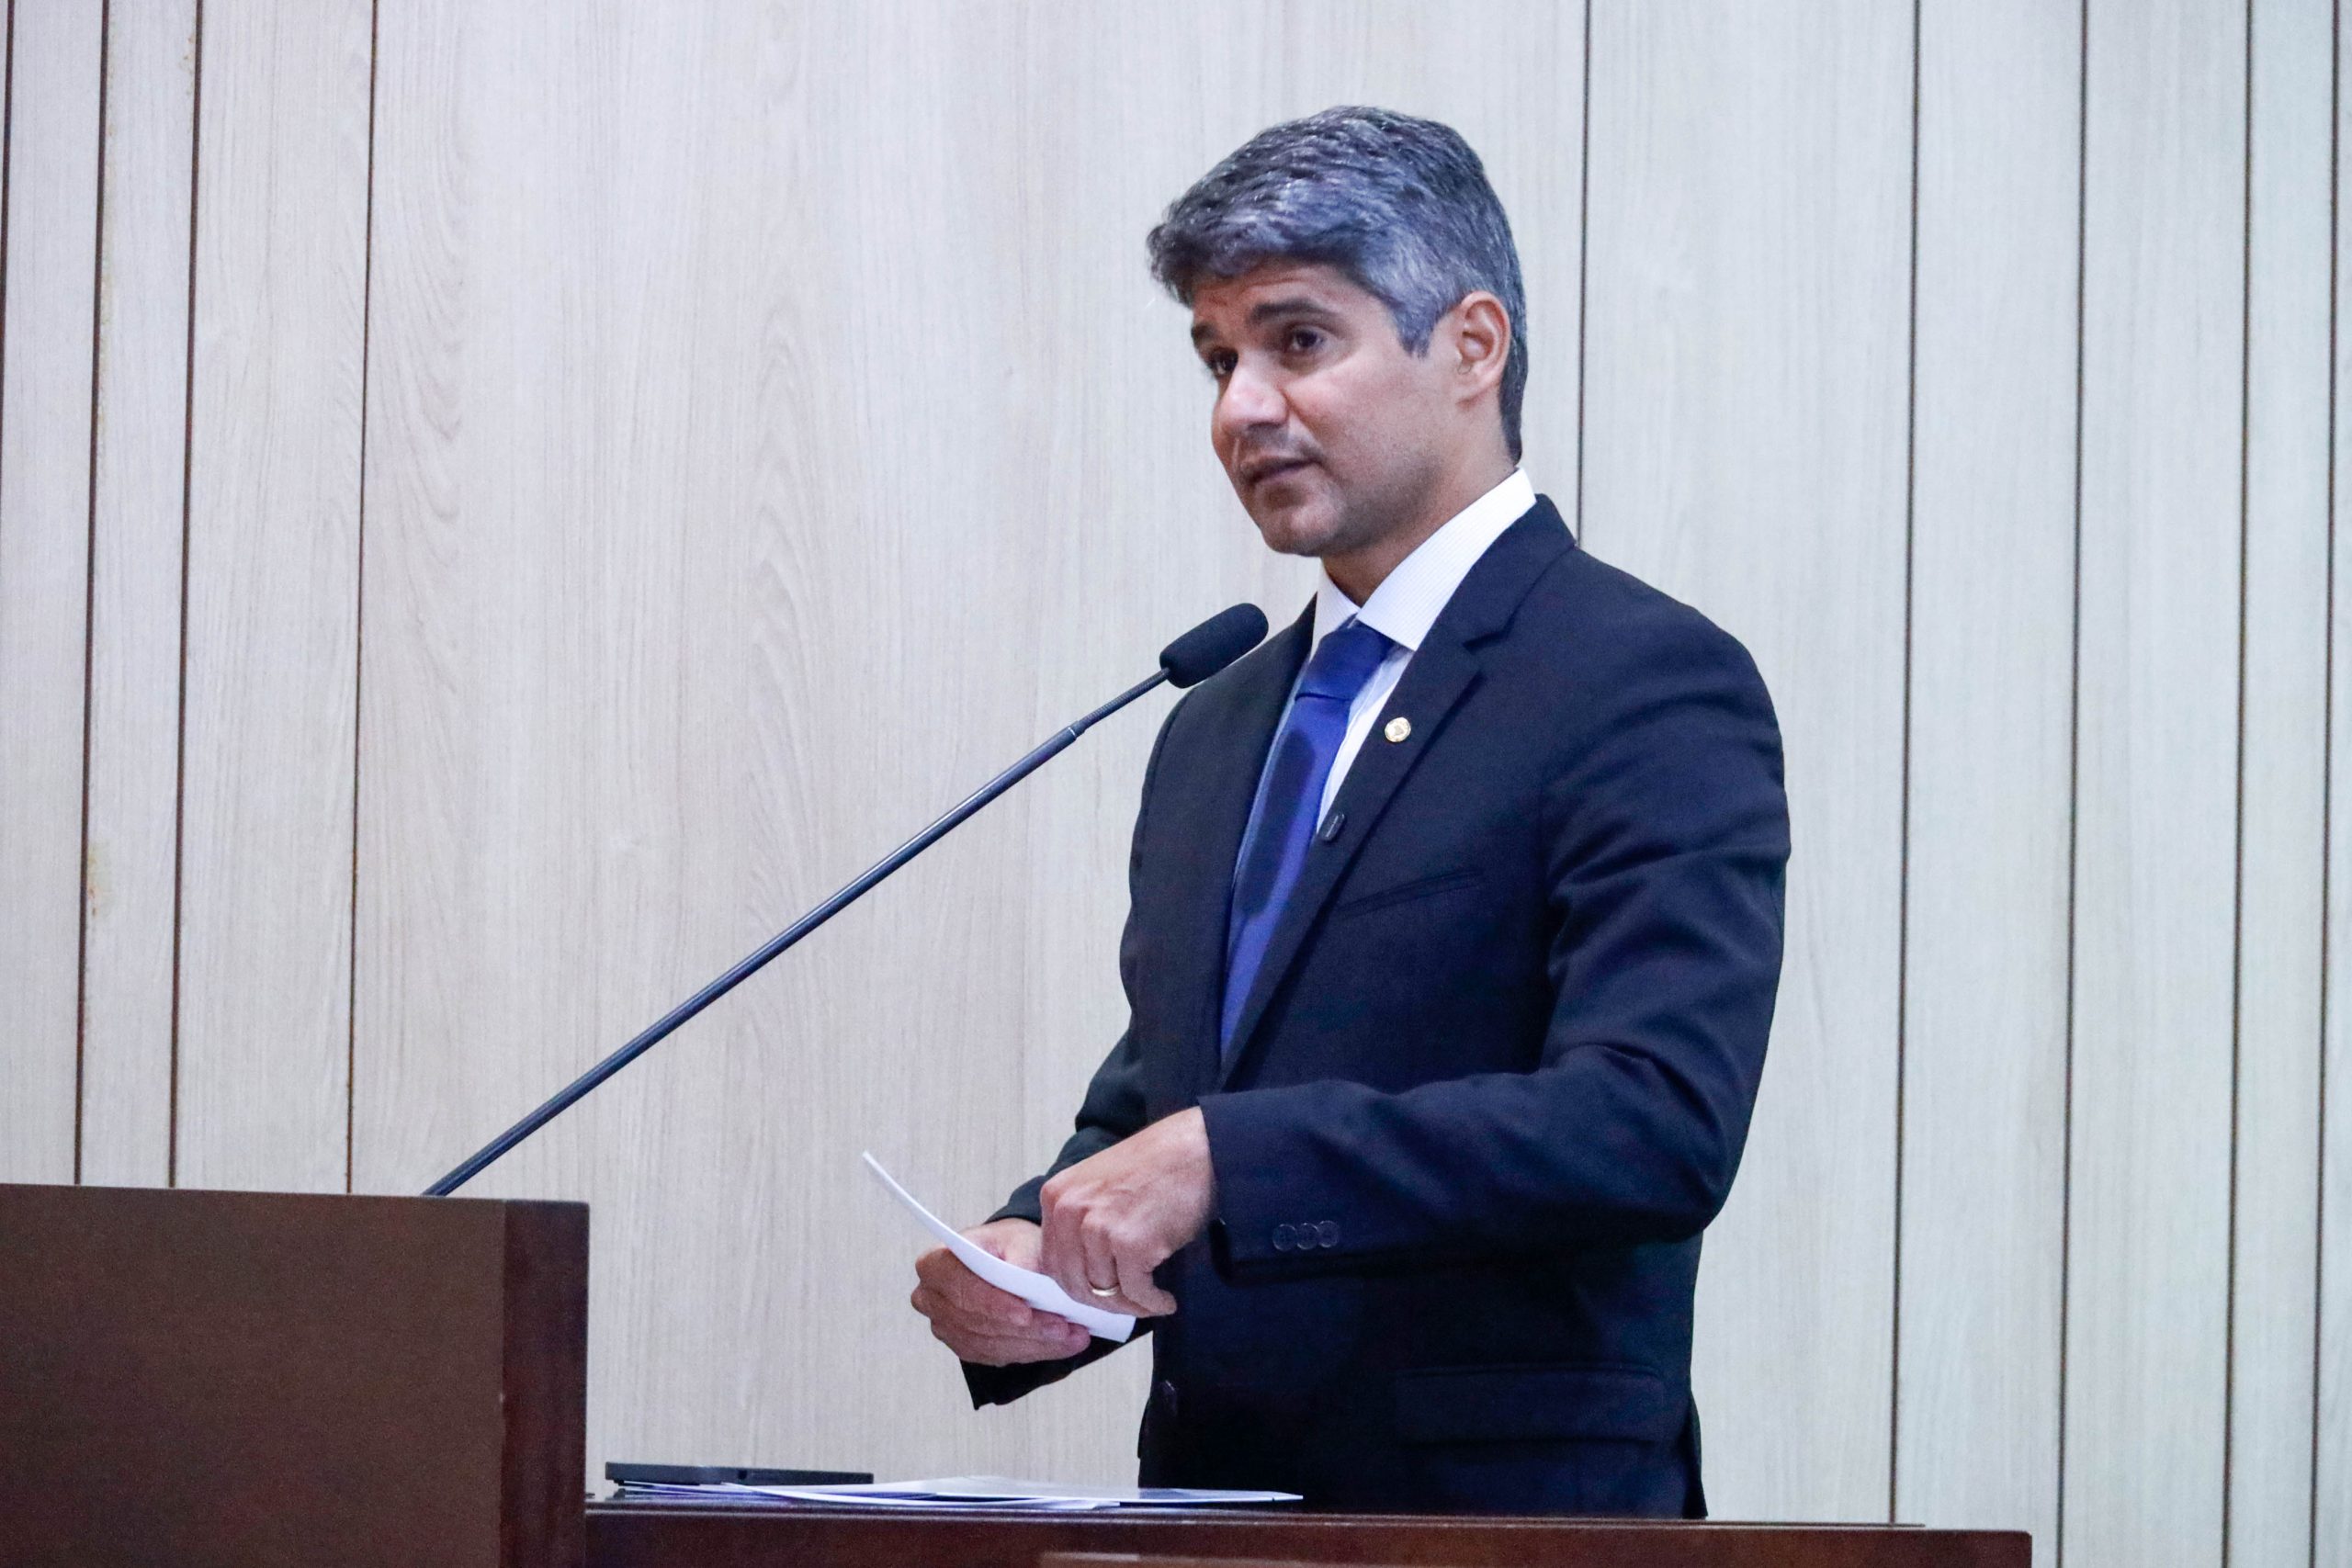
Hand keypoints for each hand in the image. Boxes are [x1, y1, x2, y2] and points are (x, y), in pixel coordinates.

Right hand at [910, 1218, 1092, 1365]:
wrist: (1008, 1257)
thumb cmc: (1009, 1244)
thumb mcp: (1019, 1240)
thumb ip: (1021, 1257)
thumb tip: (1028, 1279)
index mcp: (935, 1263)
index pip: (960, 1287)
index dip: (993, 1304)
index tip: (1026, 1314)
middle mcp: (931, 1298)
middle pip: (978, 1322)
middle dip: (1025, 1328)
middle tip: (1064, 1328)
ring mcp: (945, 1327)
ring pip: (991, 1343)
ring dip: (1034, 1343)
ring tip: (1072, 1337)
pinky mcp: (964, 1346)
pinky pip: (998, 1355)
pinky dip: (1032, 1351)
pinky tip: (1060, 1345)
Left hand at [1038, 1107, 1214, 1317]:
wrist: (1197, 1150)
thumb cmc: (1155, 1165)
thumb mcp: (1097, 1184)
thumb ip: (1079, 1220)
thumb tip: (1080, 1273)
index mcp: (1056, 1196)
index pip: (1052, 1263)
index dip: (1077, 1285)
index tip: (1101, 1293)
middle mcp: (1070, 1211)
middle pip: (1074, 1283)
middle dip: (1103, 1302)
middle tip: (1128, 1305)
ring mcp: (1099, 1228)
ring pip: (1105, 1292)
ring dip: (1130, 1305)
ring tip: (1151, 1301)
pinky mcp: (1132, 1245)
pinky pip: (1136, 1293)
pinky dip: (1152, 1304)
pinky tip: (1165, 1301)